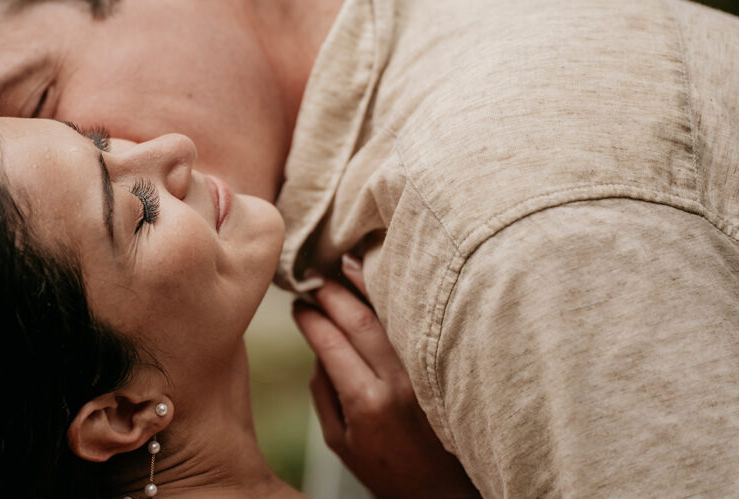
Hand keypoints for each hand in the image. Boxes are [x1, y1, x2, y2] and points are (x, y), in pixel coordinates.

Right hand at [293, 256, 478, 498]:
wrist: (441, 491)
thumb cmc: (386, 470)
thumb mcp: (339, 442)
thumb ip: (323, 392)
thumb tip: (317, 347)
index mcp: (367, 402)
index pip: (331, 342)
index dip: (310, 318)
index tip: (297, 305)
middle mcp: (398, 381)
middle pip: (358, 319)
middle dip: (330, 293)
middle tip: (311, 279)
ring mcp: (424, 371)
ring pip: (390, 312)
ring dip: (362, 282)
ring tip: (341, 262)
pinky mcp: (442, 365)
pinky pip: (412, 320)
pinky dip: (392, 297)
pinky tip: (379, 278)